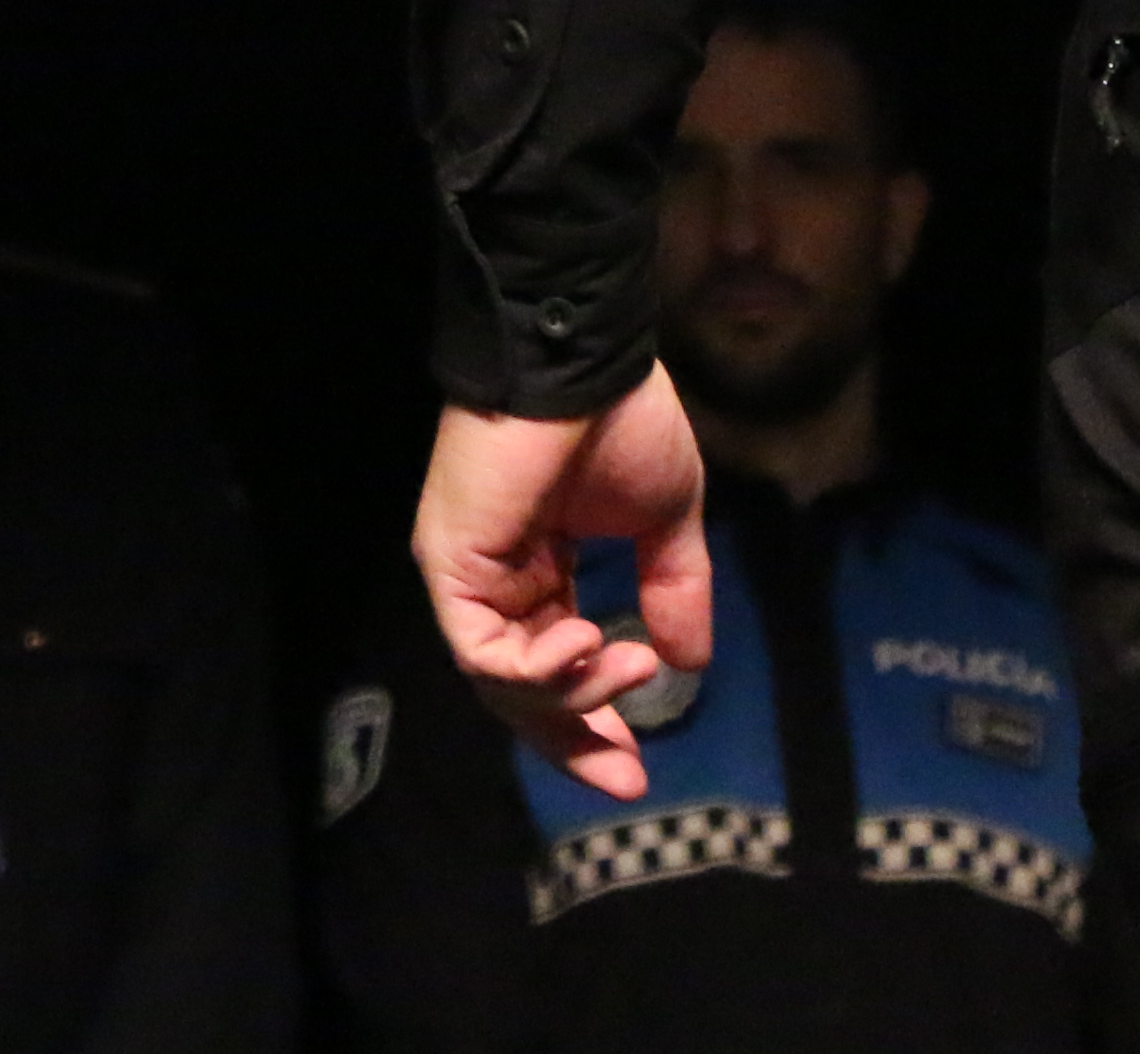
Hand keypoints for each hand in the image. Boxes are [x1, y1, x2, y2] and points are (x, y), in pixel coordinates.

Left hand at [415, 376, 713, 798]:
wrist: (585, 361)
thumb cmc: (621, 423)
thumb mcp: (666, 524)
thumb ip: (672, 593)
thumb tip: (688, 666)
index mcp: (537, 571)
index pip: (553, 669)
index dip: (592, 722)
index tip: (638, 770)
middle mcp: (493, 580)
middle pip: (519, 691)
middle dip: (574, 740)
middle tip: (627, 777)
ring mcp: (467, 571)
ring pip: (500, 680)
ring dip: (572, 694)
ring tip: (626, 666)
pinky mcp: (452, 559)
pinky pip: (481, 647)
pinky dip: (534, 667)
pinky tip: (586, 646)